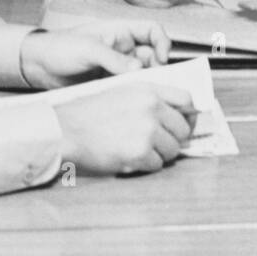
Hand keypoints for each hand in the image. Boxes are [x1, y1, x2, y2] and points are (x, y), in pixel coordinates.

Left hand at [19, 21, 170, 89]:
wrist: (37, 66)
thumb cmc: (59, 47)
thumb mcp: (88, 49)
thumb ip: (114, 59)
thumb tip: (138, 70)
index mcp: (120, 31)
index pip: (152, 30)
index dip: (162, 42)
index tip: (161, 58)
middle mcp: (122, 48)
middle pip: (152, 55)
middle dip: (156, 68)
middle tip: (153, 82)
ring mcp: (117, 67)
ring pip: (142, 74)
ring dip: (145, 83)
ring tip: (142, 94)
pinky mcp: (110, 83)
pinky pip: (128, 87)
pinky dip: (133, 94)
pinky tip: (130, 101)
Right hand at [55, 81, 196, 174]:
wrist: (68, 129)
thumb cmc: (90, 112)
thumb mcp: (122, 90)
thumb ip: (149, 97)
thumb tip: (175, 112)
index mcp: (148, 90)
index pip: (187, 100)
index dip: (188, 114)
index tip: (184, 122)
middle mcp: (152, 108)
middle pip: (184, 129)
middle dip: (174, 138)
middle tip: (160, 143)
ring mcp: (147, 131)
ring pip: (173, 150)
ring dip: (160, 154)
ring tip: (141, 150)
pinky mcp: (139, 153)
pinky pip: (157, 165)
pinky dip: (147, 165)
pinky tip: (132, 158)